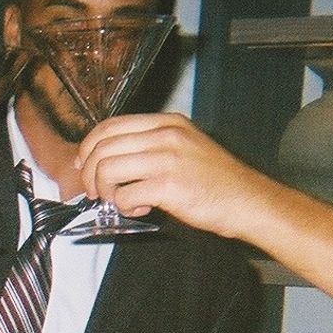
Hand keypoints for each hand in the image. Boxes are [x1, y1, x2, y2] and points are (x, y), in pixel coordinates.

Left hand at [74, 112, 280, 238]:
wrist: (248, 201)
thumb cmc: (215, 180)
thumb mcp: (184, 146)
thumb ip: (150, 145)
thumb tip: (106, 157)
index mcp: (167, 123)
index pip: (110, 125)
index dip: (89, 146)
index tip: (84, 165)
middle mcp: (165, 135)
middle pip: (103, 147)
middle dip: (91, 173)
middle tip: (97, 192)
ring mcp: (167, 159)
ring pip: (108, 170)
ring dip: (106, 191)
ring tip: (121, 201)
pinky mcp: (169, 186)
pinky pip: (125, 195)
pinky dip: (125, 207)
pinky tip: (142, 209)